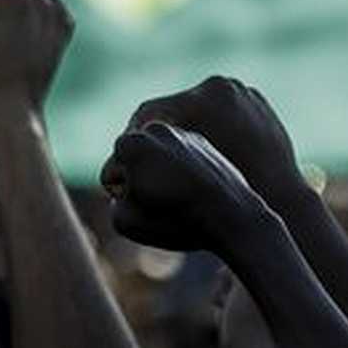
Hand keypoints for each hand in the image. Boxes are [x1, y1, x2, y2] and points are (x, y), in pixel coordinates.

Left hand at [0, 0, 73, 126]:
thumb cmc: (17, 98)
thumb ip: (23, 37)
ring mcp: (29, 1)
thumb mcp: (31, 62)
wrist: (13, 111)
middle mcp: (49, 4)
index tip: (19, 63)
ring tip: (0, 59)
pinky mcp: (6, 2)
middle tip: (8, 63)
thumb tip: (1, 27)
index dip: (5, 39)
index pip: (12, 10)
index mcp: (62, 18)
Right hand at [100, 121, 272, 253]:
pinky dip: (186, 165)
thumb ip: (113, 199)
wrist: (235, 217)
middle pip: (137, 156)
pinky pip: (184, 152)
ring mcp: (184, 129)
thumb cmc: (179, 221)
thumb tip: (125, 187)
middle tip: (165, 198)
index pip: (112, 172)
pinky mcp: (207, 138)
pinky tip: (198, 186)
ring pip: (161, 151)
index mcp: (131, 141)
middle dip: (144, 175)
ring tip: (183, 193)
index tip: (151, 205)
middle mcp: (157, 126)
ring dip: (164, 168)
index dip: (125, 195)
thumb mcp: (127, 221)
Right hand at [124, 76, 302, 206]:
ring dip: (187, 126)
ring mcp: (242, 90)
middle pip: (174, 107)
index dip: (131, 136)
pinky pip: (227, 109)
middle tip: (151, 154)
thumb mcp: (169, 193)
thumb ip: (133, 183)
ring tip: (182, 154)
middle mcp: (219, 87)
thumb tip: (107, 176)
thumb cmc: (219, 201)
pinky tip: (211, 150)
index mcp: (195, 102)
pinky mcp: (258, 99)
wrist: (280, 199)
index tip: (127, 159)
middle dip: (159, 131)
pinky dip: (216, 125)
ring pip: (201, 107)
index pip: (145, 113)